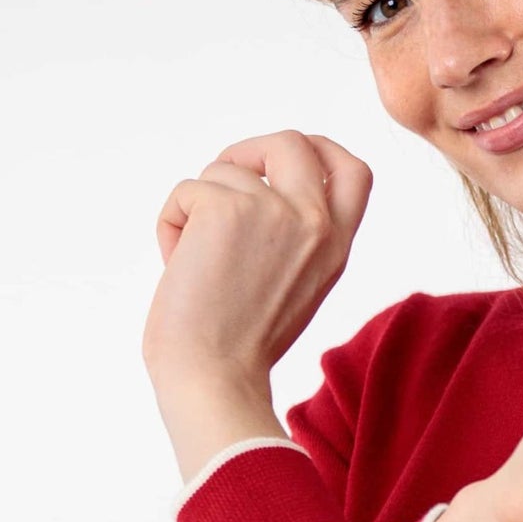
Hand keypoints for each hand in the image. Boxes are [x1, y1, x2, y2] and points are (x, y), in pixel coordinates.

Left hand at [142, 131, 372, 388]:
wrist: (213, 378)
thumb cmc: (240, 348)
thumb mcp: (296, 287)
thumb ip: (294, 239)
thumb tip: (254, 191)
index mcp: (335, 247)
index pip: (352, 172)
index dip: (319, 151)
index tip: (284, 160)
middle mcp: (314, 222)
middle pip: (292, 143)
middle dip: (249, 153)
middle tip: (220, 188)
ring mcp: (274, 210)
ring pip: (223, 172)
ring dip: (196, 209)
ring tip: (193, 262)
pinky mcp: (226, 208)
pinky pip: (187, 191)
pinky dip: (171, 224)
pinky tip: (177, 265)